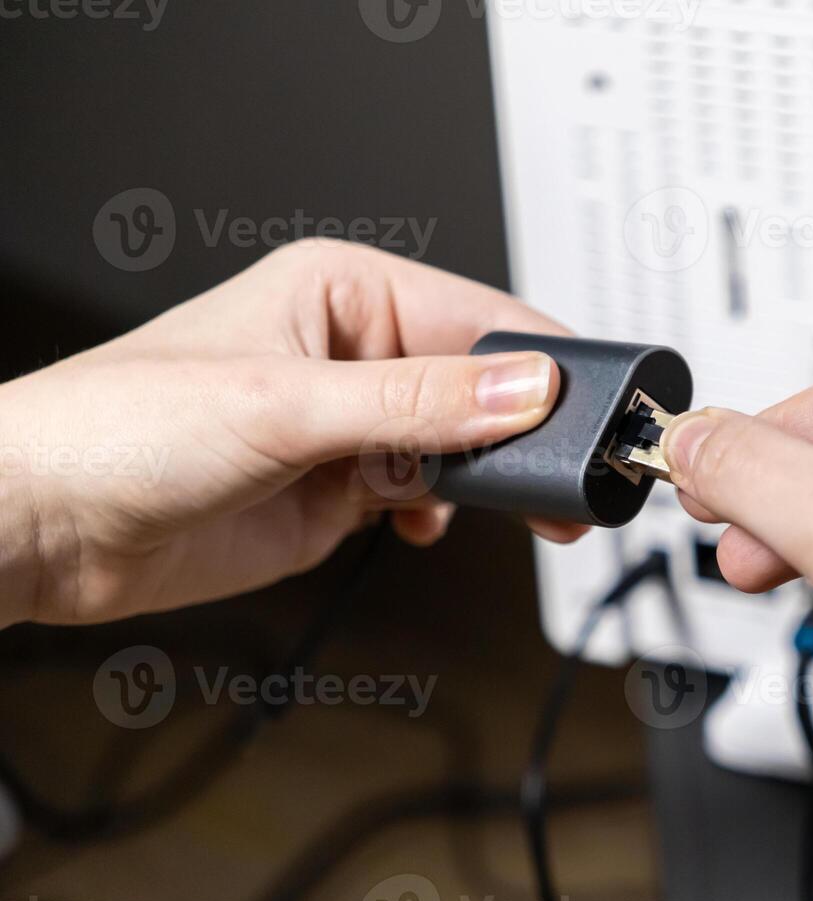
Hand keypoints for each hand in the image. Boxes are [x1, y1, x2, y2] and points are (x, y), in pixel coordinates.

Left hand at [0, 240, 581, 626]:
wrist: (41, 527)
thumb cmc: (116, 428)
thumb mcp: (287, 405)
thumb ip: (418, 403)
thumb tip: (525, 388)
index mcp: (345, 293)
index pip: (480, 319)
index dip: (540, 367)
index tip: (591, 415)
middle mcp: (353, 356)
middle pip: (480, 390)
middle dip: (522, 436)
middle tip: (570, 481)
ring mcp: (348, 429)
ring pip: (458, 449)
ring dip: (485, 483)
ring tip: (514, 512)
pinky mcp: (336, 493)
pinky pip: (423, 499)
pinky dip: (438, 517)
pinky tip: (417, 527)